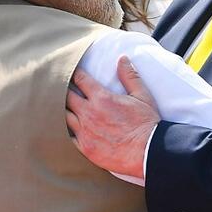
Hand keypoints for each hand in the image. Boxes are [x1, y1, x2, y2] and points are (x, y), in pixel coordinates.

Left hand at [66, 56, 159, 178]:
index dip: (75, 73)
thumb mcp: (142, 96)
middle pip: (66, 96)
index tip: (73, 71)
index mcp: (102, 98)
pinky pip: (67, 136)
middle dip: (64, 89)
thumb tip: (122, 58)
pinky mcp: (84, 148)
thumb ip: (129, 76)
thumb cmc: (146, 124)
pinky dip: (65, 129)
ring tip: (63, 106)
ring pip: (63, 116)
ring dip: (63, 109)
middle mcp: (89, 113)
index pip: (80, 79)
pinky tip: (66, 127)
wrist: (148, 152)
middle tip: (62, 87)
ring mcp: (85, 131)